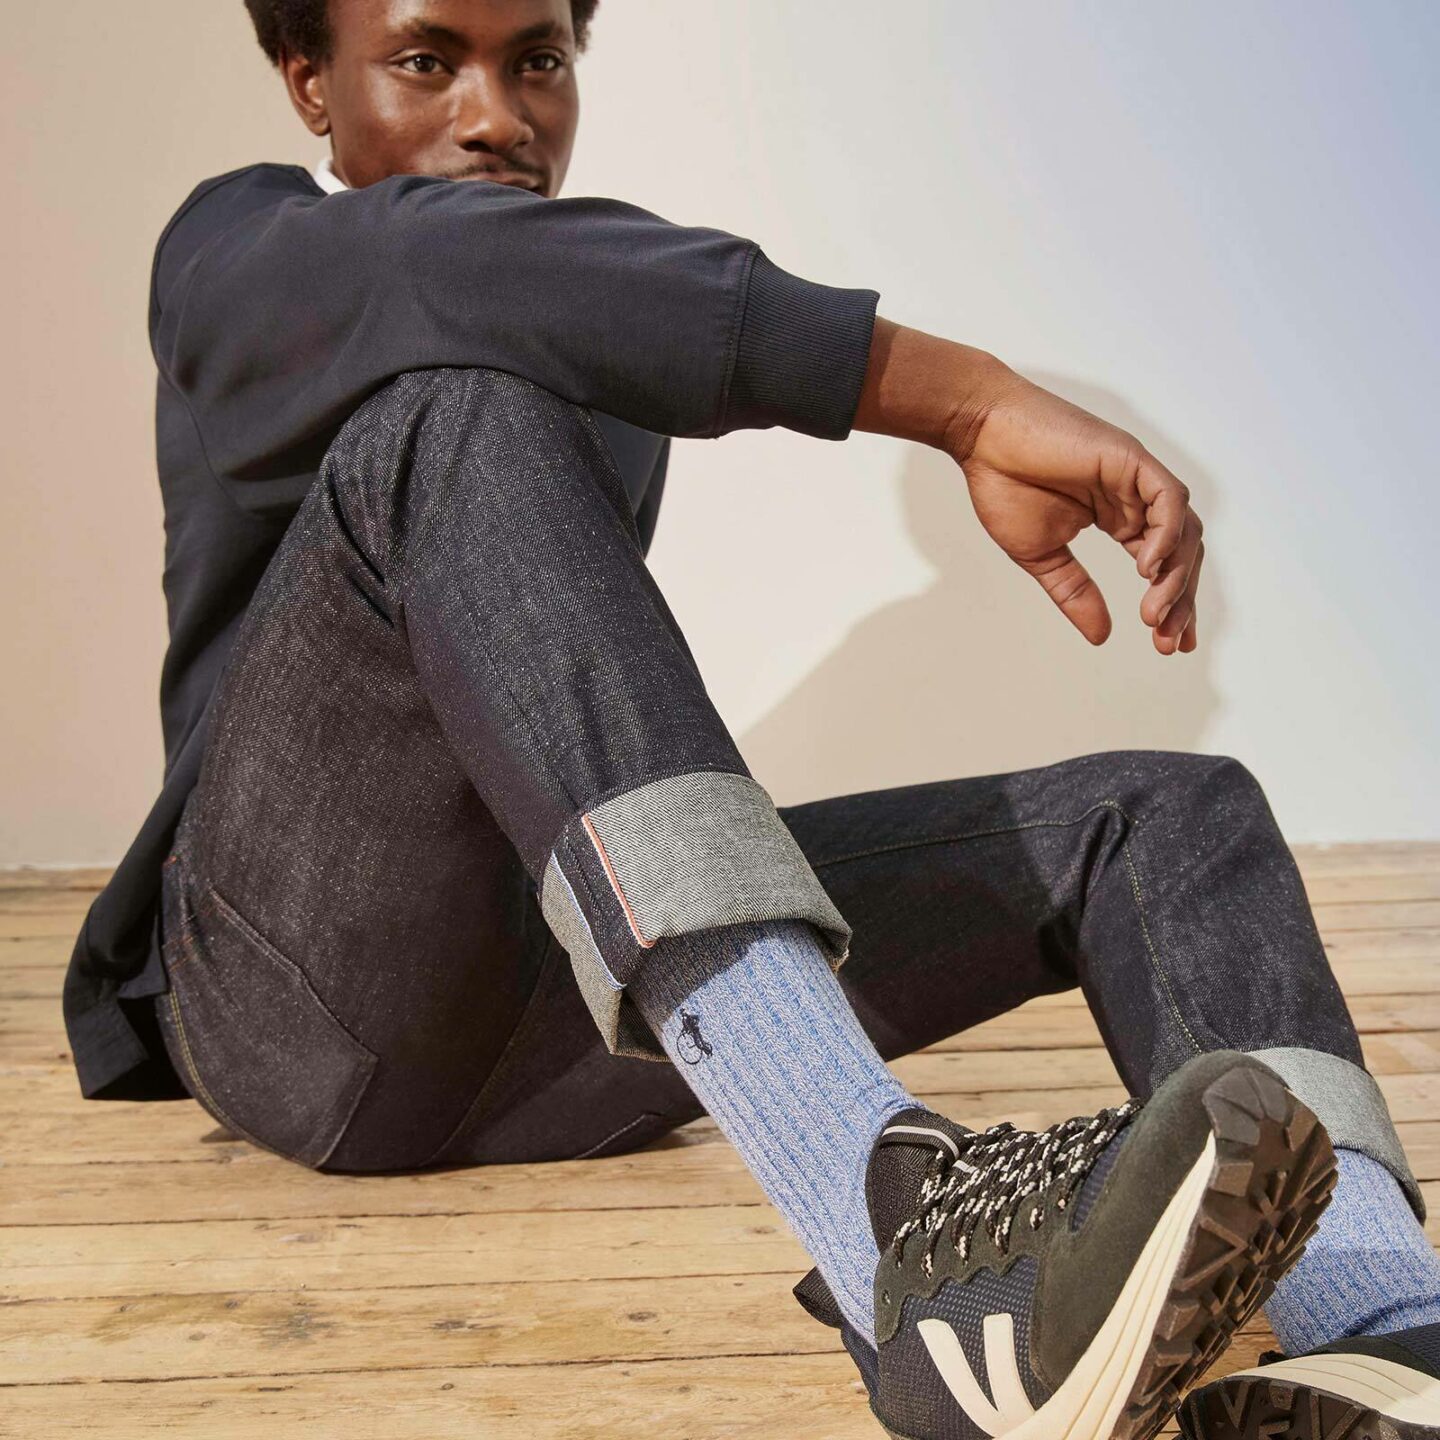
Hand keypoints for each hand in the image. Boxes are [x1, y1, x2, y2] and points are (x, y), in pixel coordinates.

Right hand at [854, 319, 1202, 653]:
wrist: (982, 435)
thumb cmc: (1004, 483)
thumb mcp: (1042, 556)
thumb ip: (1075, 593)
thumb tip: (1104, 637)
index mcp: (1119, 517)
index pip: (1162, 564)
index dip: (1172, 604)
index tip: (1168, 644)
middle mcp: (1136, 498)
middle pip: (1182, 552)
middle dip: (1179, 600)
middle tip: (1167, 642)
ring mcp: (1137, 476)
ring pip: (1183, 529)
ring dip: (1175, 576)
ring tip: (1154, 614)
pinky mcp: (1131, 458)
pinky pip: (1168, 499)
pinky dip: (1166, 534)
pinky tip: (1147, 568)